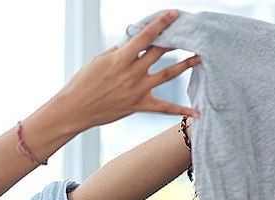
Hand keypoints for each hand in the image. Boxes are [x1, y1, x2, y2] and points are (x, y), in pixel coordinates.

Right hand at [54, 9, 199, 132]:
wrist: (74, 109)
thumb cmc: (83, 83)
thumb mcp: (98, 61)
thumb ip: (119, 51)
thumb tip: (134, 41)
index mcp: (120, 59)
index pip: (145, 37)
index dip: (161, 23)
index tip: (174, 13)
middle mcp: (131, 73)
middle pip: (159, 52)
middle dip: (176, 39)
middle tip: (190, 31)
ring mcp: (136, 90)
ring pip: (167, 74)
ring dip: (185, 65)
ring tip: (200, 57)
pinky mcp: (138, 105)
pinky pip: (164, 108)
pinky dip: (181, 110)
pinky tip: (197, 112)